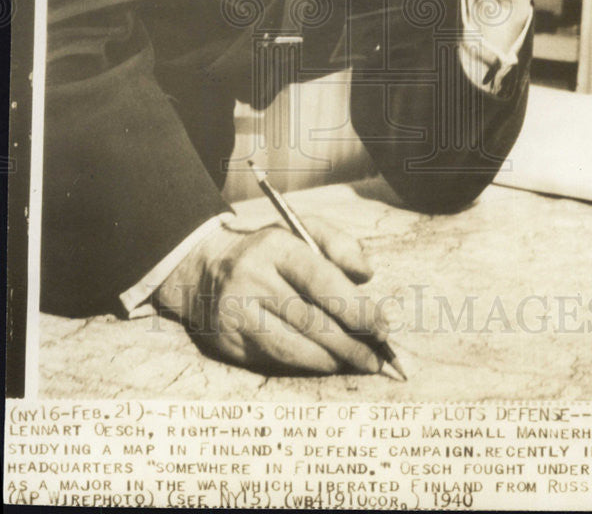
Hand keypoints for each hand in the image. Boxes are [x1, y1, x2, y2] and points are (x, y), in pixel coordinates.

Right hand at [153, 217, 388, 374]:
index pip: (321, 279)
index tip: (382, 326)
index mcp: (275, 246)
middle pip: (310, 320)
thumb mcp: (301, 230)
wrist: (205, 268)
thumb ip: (339, 244)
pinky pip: (275, 359)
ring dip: (332, 360)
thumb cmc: (269, 251)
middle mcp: (251, 278)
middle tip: (378, 356)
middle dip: (351, 343)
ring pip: (293, 347)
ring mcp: (236, 312)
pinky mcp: (227, 341)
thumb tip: (367, 274)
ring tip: (360, 363)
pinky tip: (328, 363)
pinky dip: (307, 365)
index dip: (355, 307)